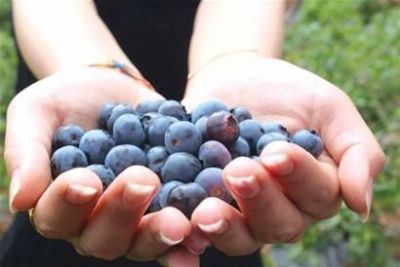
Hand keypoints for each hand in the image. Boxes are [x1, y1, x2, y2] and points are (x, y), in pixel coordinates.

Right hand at [4, 67, 195, 263]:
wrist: (111, 87)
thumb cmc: (66, 100)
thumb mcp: (36, 113)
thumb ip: (25, 153)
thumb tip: (20, 200)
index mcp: (60, 205)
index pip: (58, 216)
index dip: (68, 203)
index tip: (84, 180)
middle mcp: (97, 221)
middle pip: (106, 237)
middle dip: (122, 213)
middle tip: (141, 181)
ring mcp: (137, 217)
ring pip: (145, 240)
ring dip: (161, 233)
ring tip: (179, 219)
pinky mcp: (168, 204)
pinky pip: (182, 225)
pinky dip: (194, 229)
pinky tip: (209, 220)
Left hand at [182, 54, 384, 254]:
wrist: (236, 78)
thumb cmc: (288, 92)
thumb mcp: (329, 108)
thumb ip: (357, 151)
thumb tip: (361, 205)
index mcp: (316, 188)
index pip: (317, 195)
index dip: (298, 177)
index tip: (275, 151)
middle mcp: (282, 208)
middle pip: (279, 224)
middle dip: (259, 199)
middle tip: (238, 170)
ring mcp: (242, 211)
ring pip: (241, 236)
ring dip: (226, 225)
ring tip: (207, 210)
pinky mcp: (206, 203)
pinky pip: (200, 226)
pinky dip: (191, 230)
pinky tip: (183, 222)